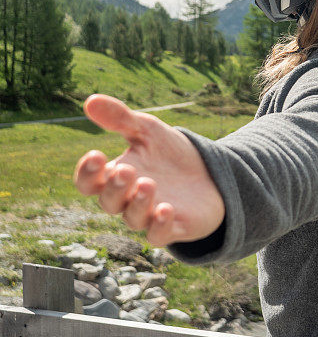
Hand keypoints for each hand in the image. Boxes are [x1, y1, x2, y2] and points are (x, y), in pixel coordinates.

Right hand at [74, 94, 224, 246]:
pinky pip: (159, 235)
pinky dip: (159, 225)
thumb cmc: (171, 154)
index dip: (87, 173)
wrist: (210, 173)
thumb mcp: (148, 131)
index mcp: (116, 177)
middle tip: (126, 170)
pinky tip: (166, 209)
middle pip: (109, 202)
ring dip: (138, 203)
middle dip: (115, 187)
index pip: (89, 183)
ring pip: (133, 219)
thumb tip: (90, 100)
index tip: (96, 154)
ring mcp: (149, 216)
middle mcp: (127, 201)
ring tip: (148, 184)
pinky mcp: (173, 227)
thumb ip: (121, 119)